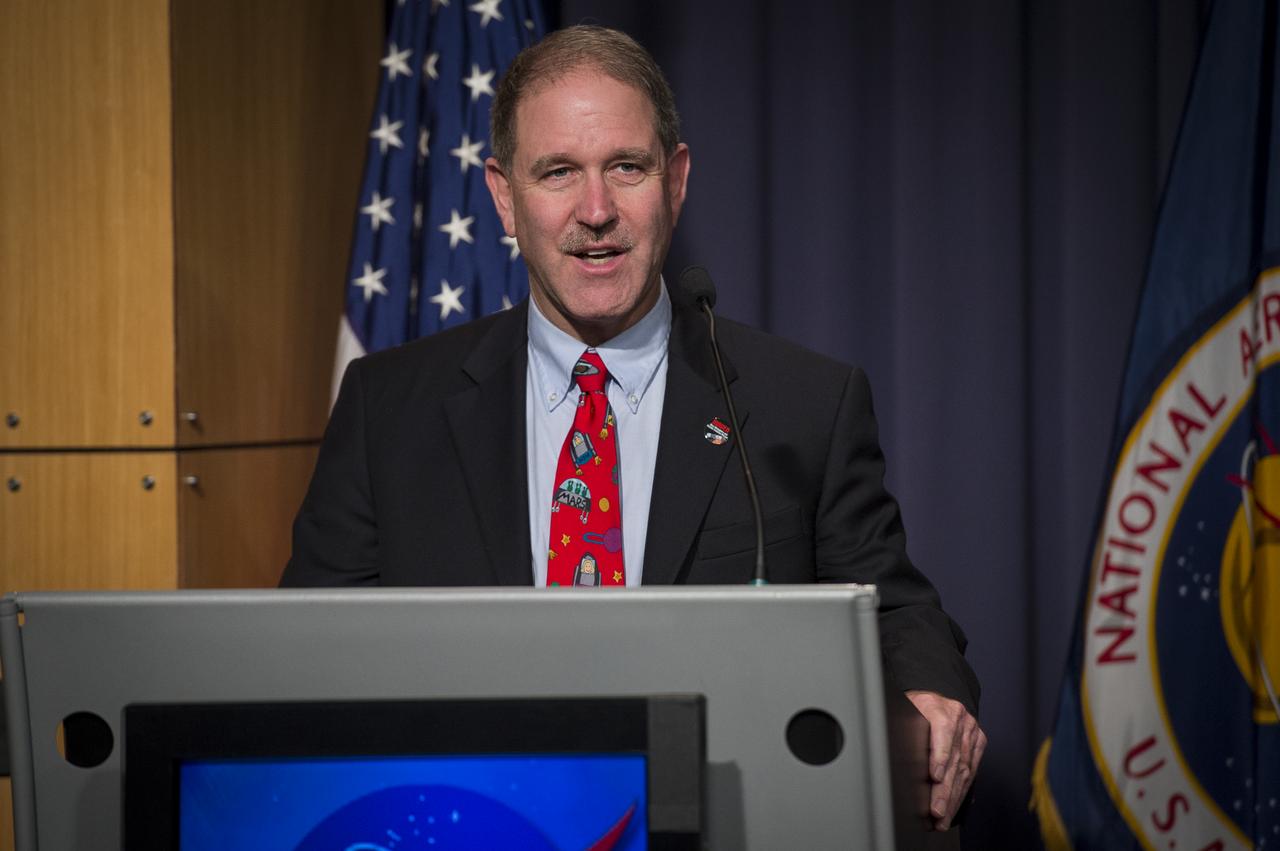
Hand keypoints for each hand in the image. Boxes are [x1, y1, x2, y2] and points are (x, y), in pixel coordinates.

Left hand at [904, 690, 985, 830]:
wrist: (936, 696)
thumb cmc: (915, 706)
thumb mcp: (904, 711)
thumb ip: (903, 729)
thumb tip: (891, 755)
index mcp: (938, 707)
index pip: (942, 733)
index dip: (939, 757)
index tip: (934, 777)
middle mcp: (959, 718)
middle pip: (954, 758)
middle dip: (945, 790)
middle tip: (937, 811)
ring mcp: (972, 730)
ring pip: (964, 769)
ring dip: (953, 797)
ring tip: (943, 818)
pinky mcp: (979, 741)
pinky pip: (972, 770)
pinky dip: (962, 791)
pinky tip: (954, 807)